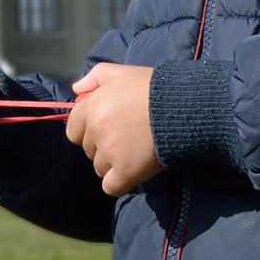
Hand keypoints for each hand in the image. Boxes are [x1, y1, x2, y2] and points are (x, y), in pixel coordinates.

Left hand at [66, 63, 160, 195]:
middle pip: (89, 150)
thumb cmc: (155, 87)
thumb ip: (96, 76)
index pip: (74, 131)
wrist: (185, 106)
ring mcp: (110, 152)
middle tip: (129, 137)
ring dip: (114, 164)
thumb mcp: (123, 72)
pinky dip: (121, 182)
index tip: (110, 128)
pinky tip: (134, 171)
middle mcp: (96, 130)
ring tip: (136, 150)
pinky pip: (111, 187)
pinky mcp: (127, 171)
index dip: (90, 131)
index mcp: (91, 107)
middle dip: (104, 146)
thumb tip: (76, 89)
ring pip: (100, 168)